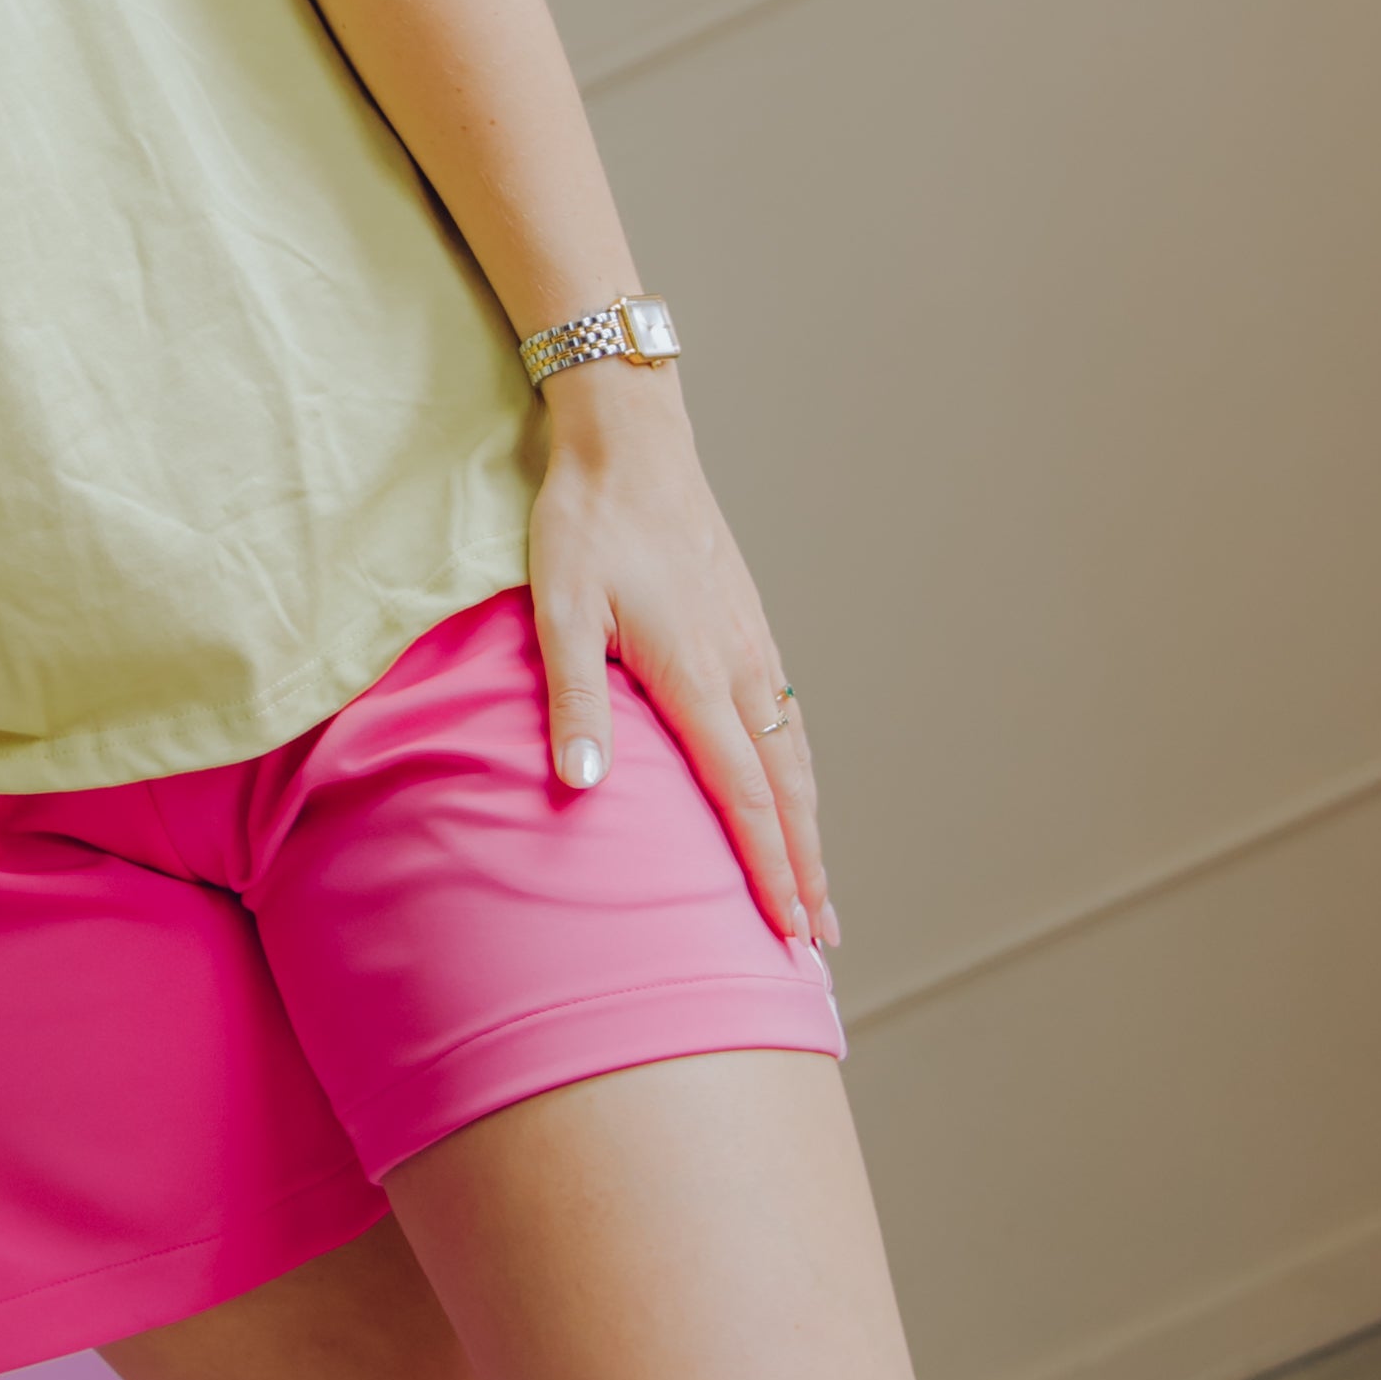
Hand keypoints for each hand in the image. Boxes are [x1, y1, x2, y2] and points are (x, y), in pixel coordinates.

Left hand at [526, 370, 835, 952]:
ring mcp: (752, 644)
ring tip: (820, 887)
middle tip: (820, 942)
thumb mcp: (560, 609)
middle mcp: (742, 667)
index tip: (790, 931)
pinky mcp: (747, 624)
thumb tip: (582, 789)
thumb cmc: (586, 521)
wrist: (629, 437)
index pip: (746, 798)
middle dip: (805, 869)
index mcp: (699, 675)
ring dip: (811, 827)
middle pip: (788, 791)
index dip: (770, 871)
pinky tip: (794, 790)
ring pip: (795, 756)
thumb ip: (575, 702)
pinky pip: (787, 717)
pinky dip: (800, 774)